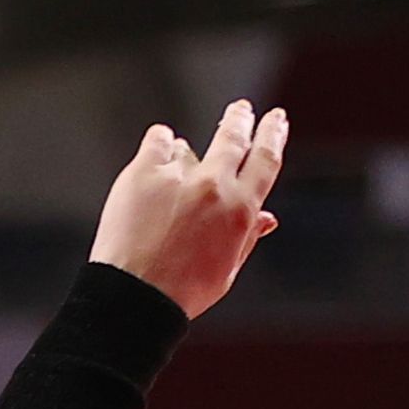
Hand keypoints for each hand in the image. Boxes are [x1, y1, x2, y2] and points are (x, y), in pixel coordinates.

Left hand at [90, 101, 286, 319]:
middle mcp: (214, 186)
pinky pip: (158, 140)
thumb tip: (267, 218)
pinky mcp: (143, 172)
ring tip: (170, 187)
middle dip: (240, 119)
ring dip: (184, 158)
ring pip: (187, 148)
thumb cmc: (180, 292)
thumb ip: (246, 239)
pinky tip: (156, 154)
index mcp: (241, 210)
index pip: (266, 158)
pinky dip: (160, 145)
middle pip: (234, 137)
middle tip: (241, 110)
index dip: (272, 133)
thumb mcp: (225, 271)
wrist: (133, 298)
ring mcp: (178, 176)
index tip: (275, 119)